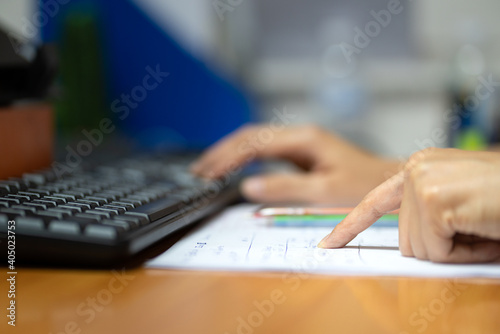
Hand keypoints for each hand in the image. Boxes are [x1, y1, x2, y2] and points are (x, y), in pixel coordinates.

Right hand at [191, 124, 398, 204]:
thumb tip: (248, 186)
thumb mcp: (325, 192)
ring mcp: (299, 142)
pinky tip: (234, 168)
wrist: (388, 182)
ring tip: (207, 169)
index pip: (254, 143)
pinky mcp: (300, 153)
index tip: (208, 174)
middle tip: (198, 171)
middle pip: (250, 136)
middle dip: (221, 152)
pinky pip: (265, 151)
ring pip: (255, 141)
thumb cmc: (363, 187)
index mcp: (303, 139)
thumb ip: (285, 188)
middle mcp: (299, 135)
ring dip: (230, 153)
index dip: (227, 157)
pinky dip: (244, 158)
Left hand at [318, 148, 499, 262]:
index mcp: (420, 169)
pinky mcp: (434, 199)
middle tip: (476, 229)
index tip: (328, 245)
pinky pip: (435, 251)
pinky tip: (484, 230)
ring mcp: (422, 182)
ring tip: (482, 226)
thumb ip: (429, 219)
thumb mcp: (461, 206)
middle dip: (441, 247)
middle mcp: (416, 169)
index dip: (350, 226)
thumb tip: (409, 248)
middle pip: (404, 238)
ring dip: (455, 251)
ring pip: (418, 249)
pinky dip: (464, 254)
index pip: (375, 202)